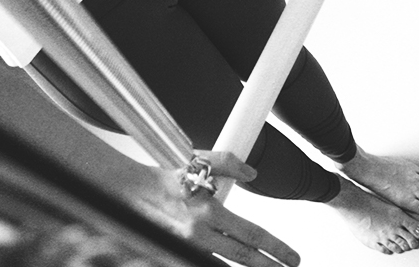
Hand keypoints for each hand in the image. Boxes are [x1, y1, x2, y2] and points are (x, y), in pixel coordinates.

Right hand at [133, 151, 299, 266]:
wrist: (127, 191)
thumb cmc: (161, 178)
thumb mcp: (197, 161)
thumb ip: (227, 163)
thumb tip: (251, 173)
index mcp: (207, 212)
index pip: (252, 235)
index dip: (275, 248)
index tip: (291, 257)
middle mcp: (196, 235)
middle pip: (242, 258)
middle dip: (267, 266)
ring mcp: (184, 247)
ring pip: (222, 264)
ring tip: (262, 266)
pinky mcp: (173, 252)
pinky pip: (201, 261)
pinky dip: (218, 263)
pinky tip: (230, 263)